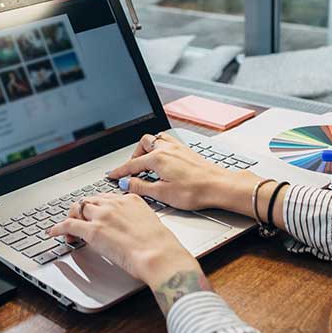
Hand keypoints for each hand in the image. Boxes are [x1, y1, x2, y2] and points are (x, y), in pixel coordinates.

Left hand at [48, 192, 198, 284]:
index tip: (94, 212)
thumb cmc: (160, 245)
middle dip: (81, 210)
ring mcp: (102, 216)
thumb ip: (136, 221)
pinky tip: (53, 233)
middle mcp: (114, 204)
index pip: (106, 197)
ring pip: (77, 209)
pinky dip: (58, 228)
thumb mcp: (150, 224)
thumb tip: (130, 230)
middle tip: (78, 220)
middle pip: (89, 200)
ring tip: (68, 228)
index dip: (96, 206)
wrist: (159, 254)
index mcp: (130, 200)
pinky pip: (68, 224)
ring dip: (70, 217)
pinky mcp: (92, 230)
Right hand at [106, 132, 233, 211]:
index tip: (112, 175)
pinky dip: (160, 148)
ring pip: (157, 139)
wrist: (219, 185)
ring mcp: (178, 148)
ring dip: (148, 148)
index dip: (120, 171)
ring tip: (146, 162)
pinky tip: (164, 159)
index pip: (132, 164)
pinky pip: (168, 142)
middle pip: (144, 144)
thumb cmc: (195, 190)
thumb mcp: (162, 193)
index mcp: (158, 158)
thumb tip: (126, 183)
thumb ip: (141, 187)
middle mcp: (167, 149)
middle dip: (134, 155)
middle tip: (131, 169)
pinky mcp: (187, 151)